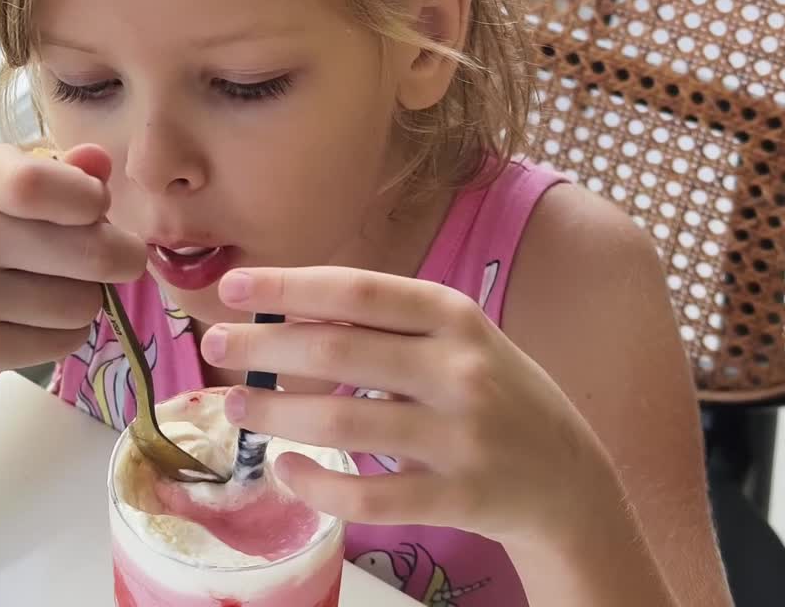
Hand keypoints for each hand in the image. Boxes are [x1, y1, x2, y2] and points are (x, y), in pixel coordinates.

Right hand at [0, 143, 146, 384]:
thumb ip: (57, 171)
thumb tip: (99, 162)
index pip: (39, 183)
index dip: (90, 200)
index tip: (95, 209)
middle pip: (92, 252)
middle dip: (120, 257)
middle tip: (112, 257)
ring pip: (84, 303)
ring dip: (85, 299)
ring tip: (52, 289)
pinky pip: (65, 343)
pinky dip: (64, 333)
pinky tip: (33, 320)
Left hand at [200, 266, 622, 546]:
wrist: (571, 480)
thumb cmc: (494, 395)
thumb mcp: (458, 340)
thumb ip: (387, 325)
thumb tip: (286, 310)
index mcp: (456, 317)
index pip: (359, 289)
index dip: (289, 286)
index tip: (232, 287)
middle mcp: (460, 369)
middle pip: (338, 350)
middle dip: (264, 346)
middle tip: (213, 346)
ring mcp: (462, 437)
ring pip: (343, 423)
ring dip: (276, 412)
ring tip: (236, 405)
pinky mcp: (459, 498)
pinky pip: (368, 496)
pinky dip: (316, 485)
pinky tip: (285, 469)